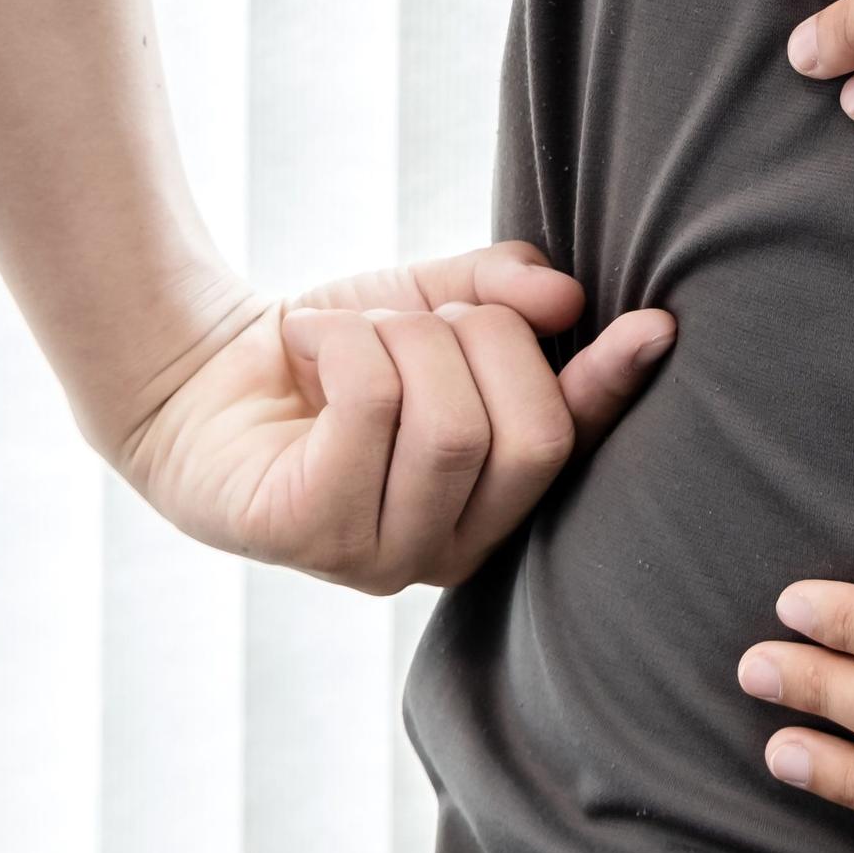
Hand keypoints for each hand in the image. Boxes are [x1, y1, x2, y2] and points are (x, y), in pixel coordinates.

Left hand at [114, 242, 673, 591]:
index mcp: (494, 499)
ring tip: (350, 332)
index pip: (573, 445)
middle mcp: (450, 547)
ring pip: (449, 423)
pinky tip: (305, 344)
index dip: (613, 386)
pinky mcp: (311, 537)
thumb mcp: (425, 304)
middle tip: (412, 320)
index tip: (657, 325)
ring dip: (398, 338)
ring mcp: (381, 557)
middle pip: (527, 435)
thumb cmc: (327, 350)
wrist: (196, 371)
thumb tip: (571, 300)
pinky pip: (372, 406)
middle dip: (478, 340)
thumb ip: (500, 295)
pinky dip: (343, 341)